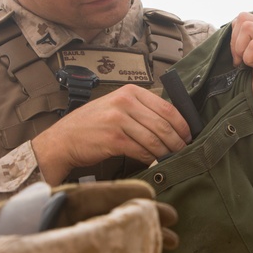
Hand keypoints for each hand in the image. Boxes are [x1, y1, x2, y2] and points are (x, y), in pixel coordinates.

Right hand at [31, 84, 191, 184]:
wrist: (63, 139)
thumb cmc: (91, 125)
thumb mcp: (116, 106)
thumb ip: (141, 110)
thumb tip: (172, 124)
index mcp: (129, 91)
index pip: (167, 107)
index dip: (182, 123)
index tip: (188, 135)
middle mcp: (124, 102)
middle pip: (163, 124)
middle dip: (177, 140)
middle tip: (183, 150)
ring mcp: (118, 120)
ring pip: (154, 139)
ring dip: (165, 151)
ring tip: (170, 157)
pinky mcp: (113, 139)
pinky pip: (141, 150)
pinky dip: (149, 158)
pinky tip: (150, 161)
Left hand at [229, 12, 252, 116]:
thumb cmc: (247, 76)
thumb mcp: (243, 48)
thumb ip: (242, 30)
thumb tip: (236, 20)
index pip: (244, 16)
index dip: (235, 37)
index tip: (241, 55)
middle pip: (244, 20)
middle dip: (236, 43)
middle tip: (244, 61)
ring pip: (248, 29)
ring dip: (242, 51)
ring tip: (251, 65)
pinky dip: (248, 59)